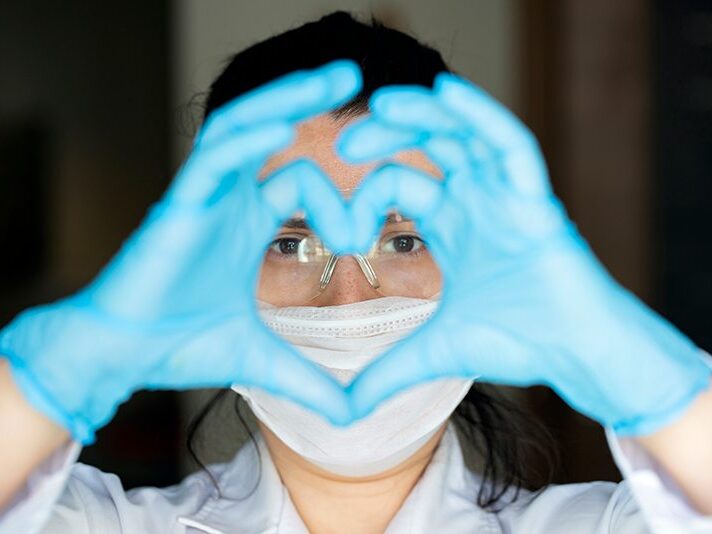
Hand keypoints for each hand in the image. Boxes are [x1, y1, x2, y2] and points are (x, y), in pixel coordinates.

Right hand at [0, 61, 360, 443]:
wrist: (123, 354)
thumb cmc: (181, 345)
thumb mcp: (263, 359)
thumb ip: (310, 380)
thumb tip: (354, 414)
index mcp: (251, 224)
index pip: (302, 184)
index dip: (339, 201)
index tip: (363, 235)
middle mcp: (229, 200)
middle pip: (273, 133)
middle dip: (313, 101)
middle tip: (359, 78)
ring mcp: (204, 197)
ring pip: (246, 129)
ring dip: (288, 99)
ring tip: (335, 76)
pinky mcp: (179, 204)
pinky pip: (213, 158)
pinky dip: (247, 139)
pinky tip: (283, 124)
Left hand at [339, 74, 711, 435]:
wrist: (572, 353)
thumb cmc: (516, 342)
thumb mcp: (434, 352)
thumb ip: (386, 373)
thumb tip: (342, 411)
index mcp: (453, 224)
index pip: (402, 185)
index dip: (366, 195)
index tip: (341, 225)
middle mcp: (478, 200)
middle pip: (428, 146)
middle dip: (387, 137)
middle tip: (344, 141)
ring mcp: (507, 194)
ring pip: (463, 134)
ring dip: (425, 114)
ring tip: (381, 106)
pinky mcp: (535, 197)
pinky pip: (509, 144)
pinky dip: (480, 117)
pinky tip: (446, 93)